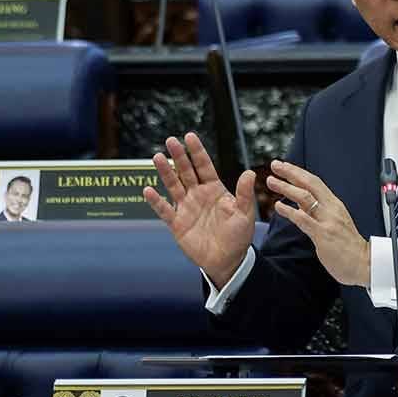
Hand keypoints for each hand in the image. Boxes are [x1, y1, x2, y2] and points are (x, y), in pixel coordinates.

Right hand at [143, 132, 256, 288]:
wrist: (227, 260)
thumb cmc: (238, 236)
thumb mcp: (244, 214)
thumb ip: (244, 194)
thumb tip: (249, 172)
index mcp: (214, 190)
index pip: (204, 166)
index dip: (197, 152)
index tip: (189, 136)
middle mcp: (198, 195)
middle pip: (186, 172)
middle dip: (179, 156)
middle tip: (170, 140)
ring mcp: (186, 208)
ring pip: (173, 186)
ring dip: (165, 172)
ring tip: (157, 157)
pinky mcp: (177, 223)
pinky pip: (164, 210)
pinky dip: (155, 201)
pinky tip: (148, 190)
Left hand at [266, 159, 369, 287]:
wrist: (365, 264)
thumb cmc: (350, 247)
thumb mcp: (335, 223)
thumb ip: (319, 214)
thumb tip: (302, 207)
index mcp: (334, 205)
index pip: (315, 182)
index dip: (299, 172)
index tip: (285, 166)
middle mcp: (331, 209)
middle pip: (309, 184)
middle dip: (291, 172)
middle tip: (275, 165)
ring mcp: (327, 221)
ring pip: (305, 197)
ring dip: (286, 187)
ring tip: (272, 182)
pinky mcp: (323, 234)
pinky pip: (304, 219)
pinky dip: (290, 211)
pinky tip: (278, 206)